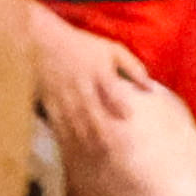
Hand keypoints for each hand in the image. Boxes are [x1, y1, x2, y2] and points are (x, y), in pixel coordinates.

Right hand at [33, 18, 157, 159]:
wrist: (43, 40)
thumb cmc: (82, 46)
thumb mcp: (111, 50)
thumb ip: (134, 68)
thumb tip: (151, 88)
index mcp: (97, 71)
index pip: (110, 90)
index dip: (118, 104)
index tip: (128, 117)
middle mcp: (80, 84)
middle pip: (91, 111)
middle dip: (102, 130)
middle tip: (114, 148)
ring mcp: (63, 94)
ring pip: (74, 120)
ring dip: (85, 137)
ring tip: (97, 154)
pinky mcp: (49, 101)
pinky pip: (57, 121)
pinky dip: (66, 135)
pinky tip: (74, 148)